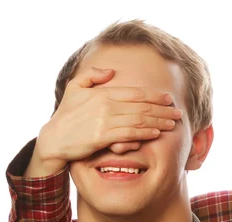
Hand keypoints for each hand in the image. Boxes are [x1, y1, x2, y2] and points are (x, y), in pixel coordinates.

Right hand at [25, 66, 182, 176]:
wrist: (53, 139)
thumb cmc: (66, 114)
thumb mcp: (74, 87)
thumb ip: (92, 75)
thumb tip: (111, 71)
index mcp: (102, 93)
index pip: (135, 93)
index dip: (155, 96)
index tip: (169, 99)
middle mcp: (106, 106)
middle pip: (142, 107)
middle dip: (163, 110)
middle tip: (178, 113)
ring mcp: (105, 122)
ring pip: (139, 121)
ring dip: (158, 122)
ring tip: (172, 124)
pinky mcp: (103, 138)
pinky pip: (129, 134)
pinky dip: (145, 133)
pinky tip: (156, 133)